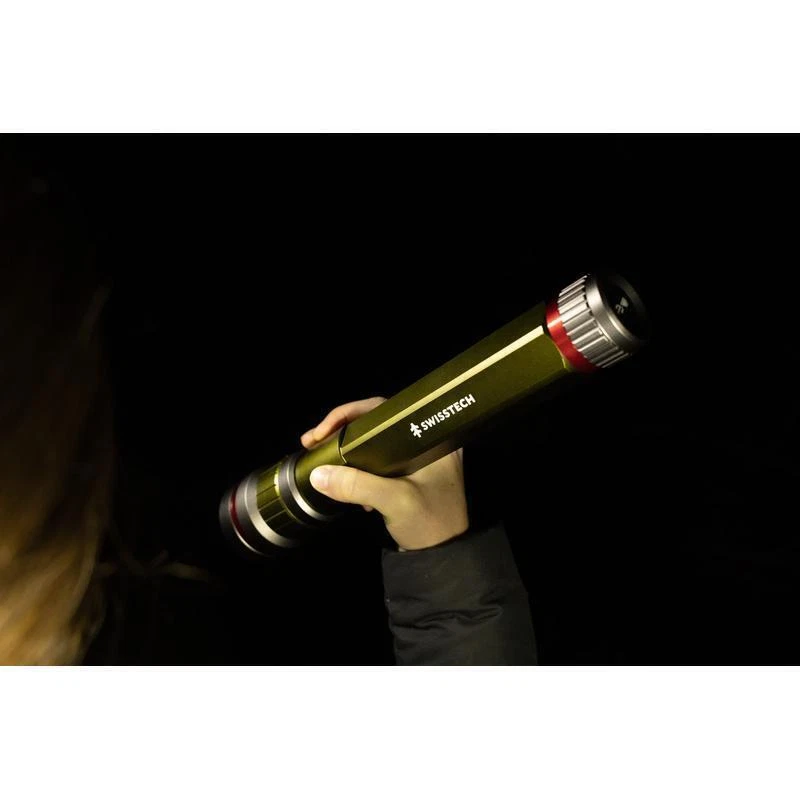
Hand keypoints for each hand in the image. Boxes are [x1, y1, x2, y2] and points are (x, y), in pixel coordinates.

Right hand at [301, 397, 468, 550]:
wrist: (442, 556)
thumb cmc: (429, 524)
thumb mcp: (394, 502)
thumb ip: (357, 486)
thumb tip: (318, 473)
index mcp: (431, 436)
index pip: (387, 409)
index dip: (351, 413)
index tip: (324, 430)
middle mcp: (426, 440)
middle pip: (376, 422)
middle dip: (341, 429)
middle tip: (313, 440)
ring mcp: (415, 456)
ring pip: (372, 439)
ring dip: (344, 446)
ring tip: (317, 453)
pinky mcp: (406, 473)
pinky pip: (375, 457)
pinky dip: (355, 463)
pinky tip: (341, 478)